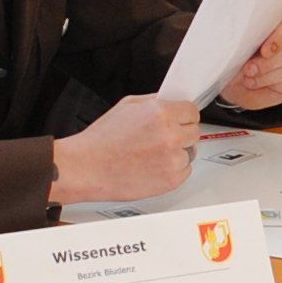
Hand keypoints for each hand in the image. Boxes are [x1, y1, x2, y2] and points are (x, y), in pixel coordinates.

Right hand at [50, 93, 199, 205]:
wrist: (87, 168)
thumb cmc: (101, 140)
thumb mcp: (126, 106)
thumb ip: (154, 102)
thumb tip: (171, 101)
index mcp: (161, 113)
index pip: (192, 111)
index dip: (184, 116)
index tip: (179, 120)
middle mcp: (170, 136)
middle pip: (194, 131)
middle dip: (181, 133)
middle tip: (162, 138)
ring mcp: (172, 160)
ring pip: (190, 153)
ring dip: (177, 153)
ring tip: (153, 155)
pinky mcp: (171, 180)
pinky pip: (185, 172)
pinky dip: (173, 170)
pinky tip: (153, 167)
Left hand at [227, 19, 281, 106]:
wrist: (237, 83)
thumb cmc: (237, 61)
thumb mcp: (236, 48)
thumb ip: (246, 39)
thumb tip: (248, 38)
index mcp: (279, 24)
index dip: (277, 40)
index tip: (263, 52)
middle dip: (269, 64)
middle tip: (249, 70)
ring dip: (269, 77)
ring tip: (250, 80)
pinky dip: (277, 87)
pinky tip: (265, 86)